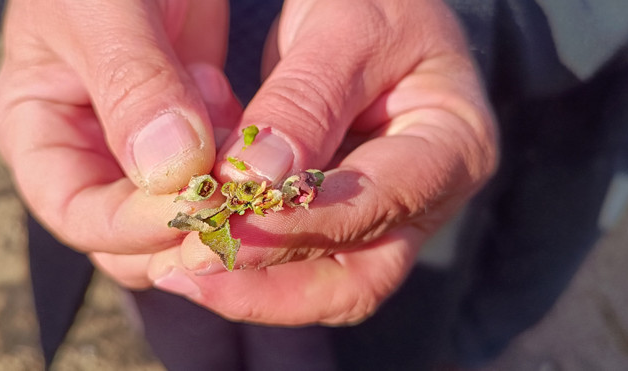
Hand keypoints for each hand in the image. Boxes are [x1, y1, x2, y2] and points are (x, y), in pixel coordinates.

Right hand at [0, 0, 241, 287]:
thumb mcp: (103, 10)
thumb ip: (133, 84)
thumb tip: (172, 170)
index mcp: (37, 131)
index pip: (74, 212)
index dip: (130, 226)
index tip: (194, 209)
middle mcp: (86, 151)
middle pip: (127, 235)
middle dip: (180, 226)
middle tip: (234, 197)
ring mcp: (141, 149)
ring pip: (178, 215)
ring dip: (216, 195)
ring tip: (232, 126)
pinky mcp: (192, 134)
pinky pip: (217, 177)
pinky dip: (237, 165)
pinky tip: (241, 112)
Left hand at [132, 0, 497, 324]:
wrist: (378, 6)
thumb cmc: (375, 1)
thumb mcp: (346, 28)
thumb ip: (304, 102)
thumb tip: (254, 181)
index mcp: (452, 146)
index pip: (376, 206)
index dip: (296, 226)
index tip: (218, 227)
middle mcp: (425, 199)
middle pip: (358, 278)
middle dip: (271, 286)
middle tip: (189, 273)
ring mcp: (386, 216)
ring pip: (322, 283)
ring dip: (249, 286)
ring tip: (174, 272)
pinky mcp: (344, 218)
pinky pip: (297, 259)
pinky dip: (246, 261)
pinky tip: (187, 251)